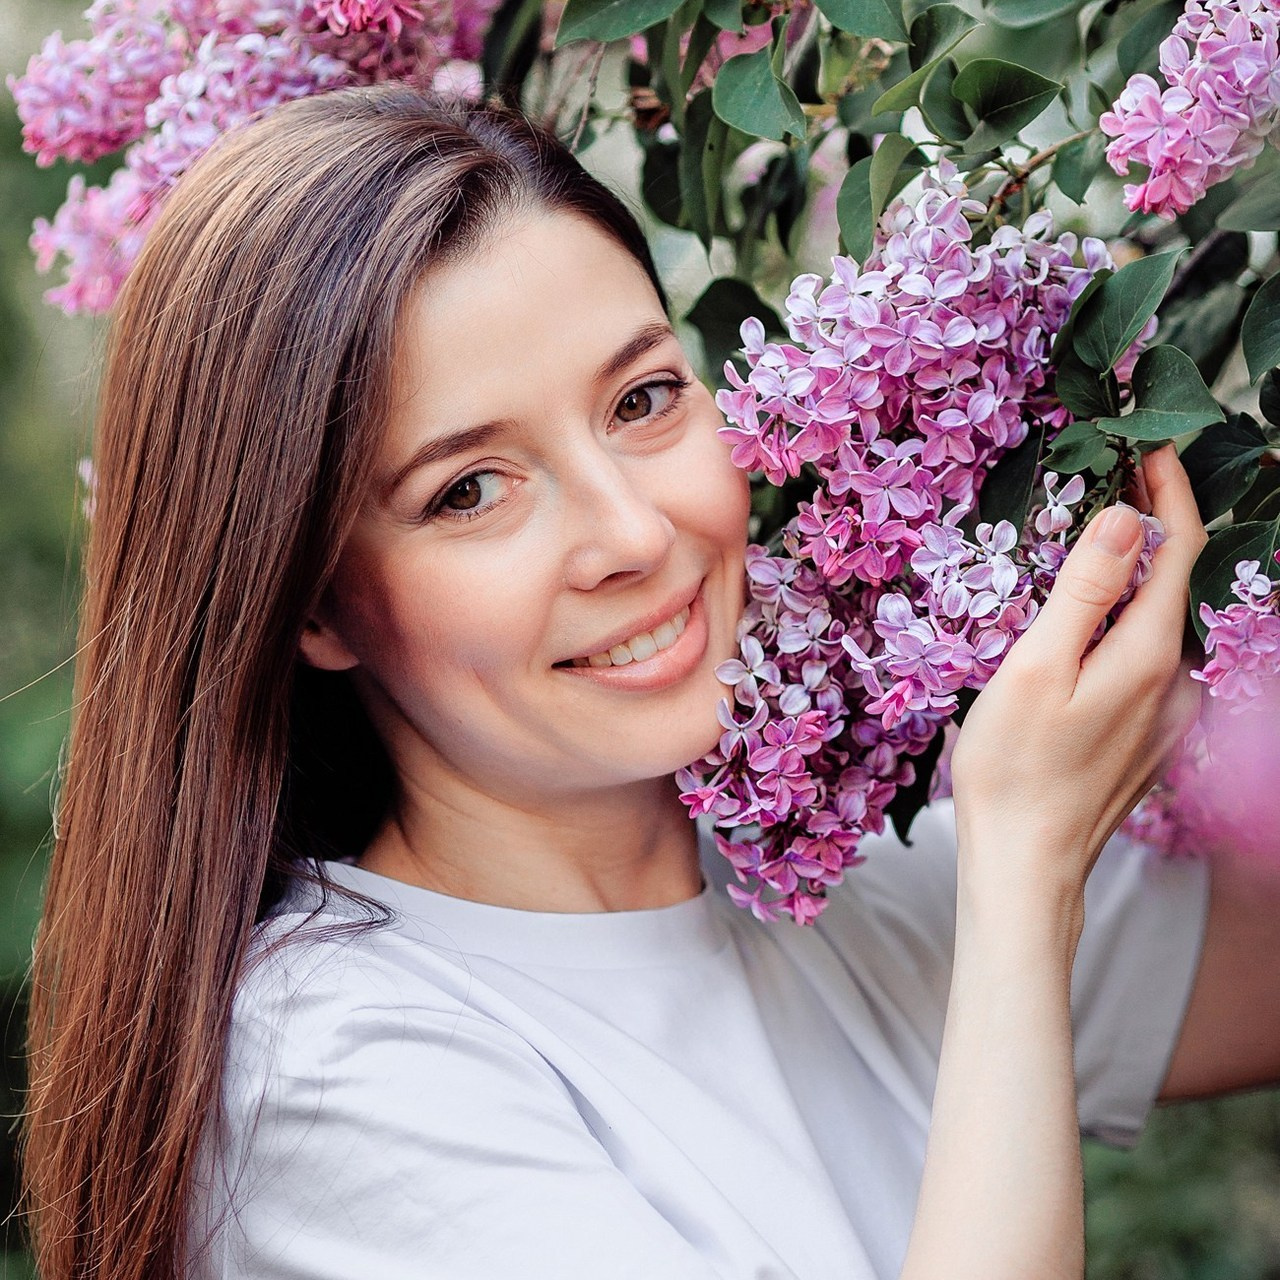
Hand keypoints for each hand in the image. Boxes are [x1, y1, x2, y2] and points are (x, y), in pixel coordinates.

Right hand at [950, 444, 1205, 915]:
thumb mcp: (1036, 668)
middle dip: (1151, 526)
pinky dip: (1125, 625)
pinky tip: (1086, 630)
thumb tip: (1127, 516)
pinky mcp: (1149, 738)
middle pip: (1175, 581)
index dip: (1168, 489)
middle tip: (1109, 481)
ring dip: (1134, 578)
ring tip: (1088, 548)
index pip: (1179, 548)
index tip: (1145, 445)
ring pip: (1160, 623)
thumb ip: (1083, 590)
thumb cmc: (1015, 770)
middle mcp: (1178, 682)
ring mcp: (1168, 714)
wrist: (1026, 866)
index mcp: (1151, 655)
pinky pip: (1148, 660)